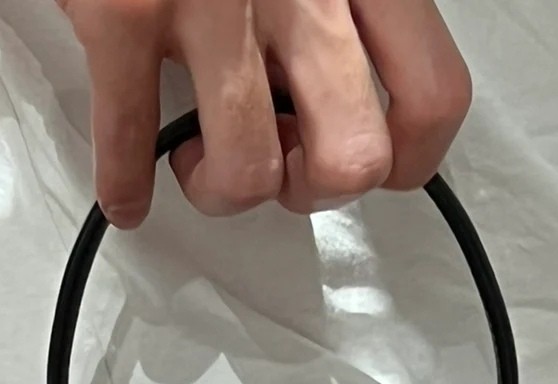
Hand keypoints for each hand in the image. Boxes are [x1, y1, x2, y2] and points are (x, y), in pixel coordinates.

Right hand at [58, 0, 472, 226]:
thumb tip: (337, 81)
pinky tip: (126, 192)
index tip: (369, 165)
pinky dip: (124, 182)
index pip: (432, 98)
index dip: (404, 159)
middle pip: (352, 159)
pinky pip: (132, 134)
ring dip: (220, 191)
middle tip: (281, 169)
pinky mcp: (128, 11)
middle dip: (312, 191)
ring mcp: (214, 2)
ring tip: (199, 158)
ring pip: (250, 168)